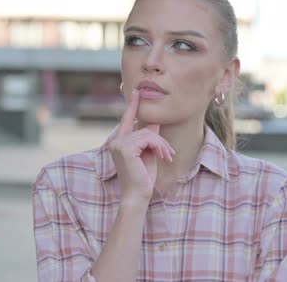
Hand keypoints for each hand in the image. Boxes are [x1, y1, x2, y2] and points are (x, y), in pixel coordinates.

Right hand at [109, 89, 174, 203]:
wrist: (138, 195)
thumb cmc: (144, 177)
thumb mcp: (149, 153)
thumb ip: (149, 137)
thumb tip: (154, 122)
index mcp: (120, 142)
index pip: (127, 119)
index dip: (133, 105)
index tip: (137, 92)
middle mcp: (116, 141)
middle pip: (145, 128)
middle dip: (160, 140)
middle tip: (169, 154)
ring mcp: (119, 144)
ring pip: (149, 133)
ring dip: (162, 145)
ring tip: (167, 157)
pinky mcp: (125, 148)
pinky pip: (149, 138)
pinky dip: (159, 147)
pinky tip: (162, 157)